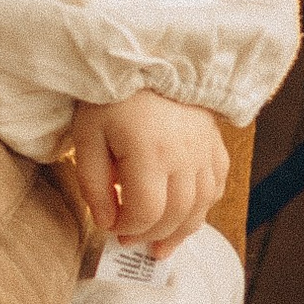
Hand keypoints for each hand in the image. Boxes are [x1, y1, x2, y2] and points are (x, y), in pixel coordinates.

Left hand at [68, 91, 234, 260]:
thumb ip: (93, 184)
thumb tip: (105, 222)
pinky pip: (216, 187)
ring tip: (159, 245)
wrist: (148, 57)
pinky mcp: (215, 145)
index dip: (128, 228)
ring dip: (180, 232)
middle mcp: (185, 157)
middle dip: (151, 236)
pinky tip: (184, 215)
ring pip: (201, 208)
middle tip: (130, 242)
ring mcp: (205, 152)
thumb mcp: (87, 135)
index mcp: (149, 153)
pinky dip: (201, 208)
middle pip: (176, 216)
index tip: (110, 229)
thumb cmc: (111, 95)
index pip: (146, 212)